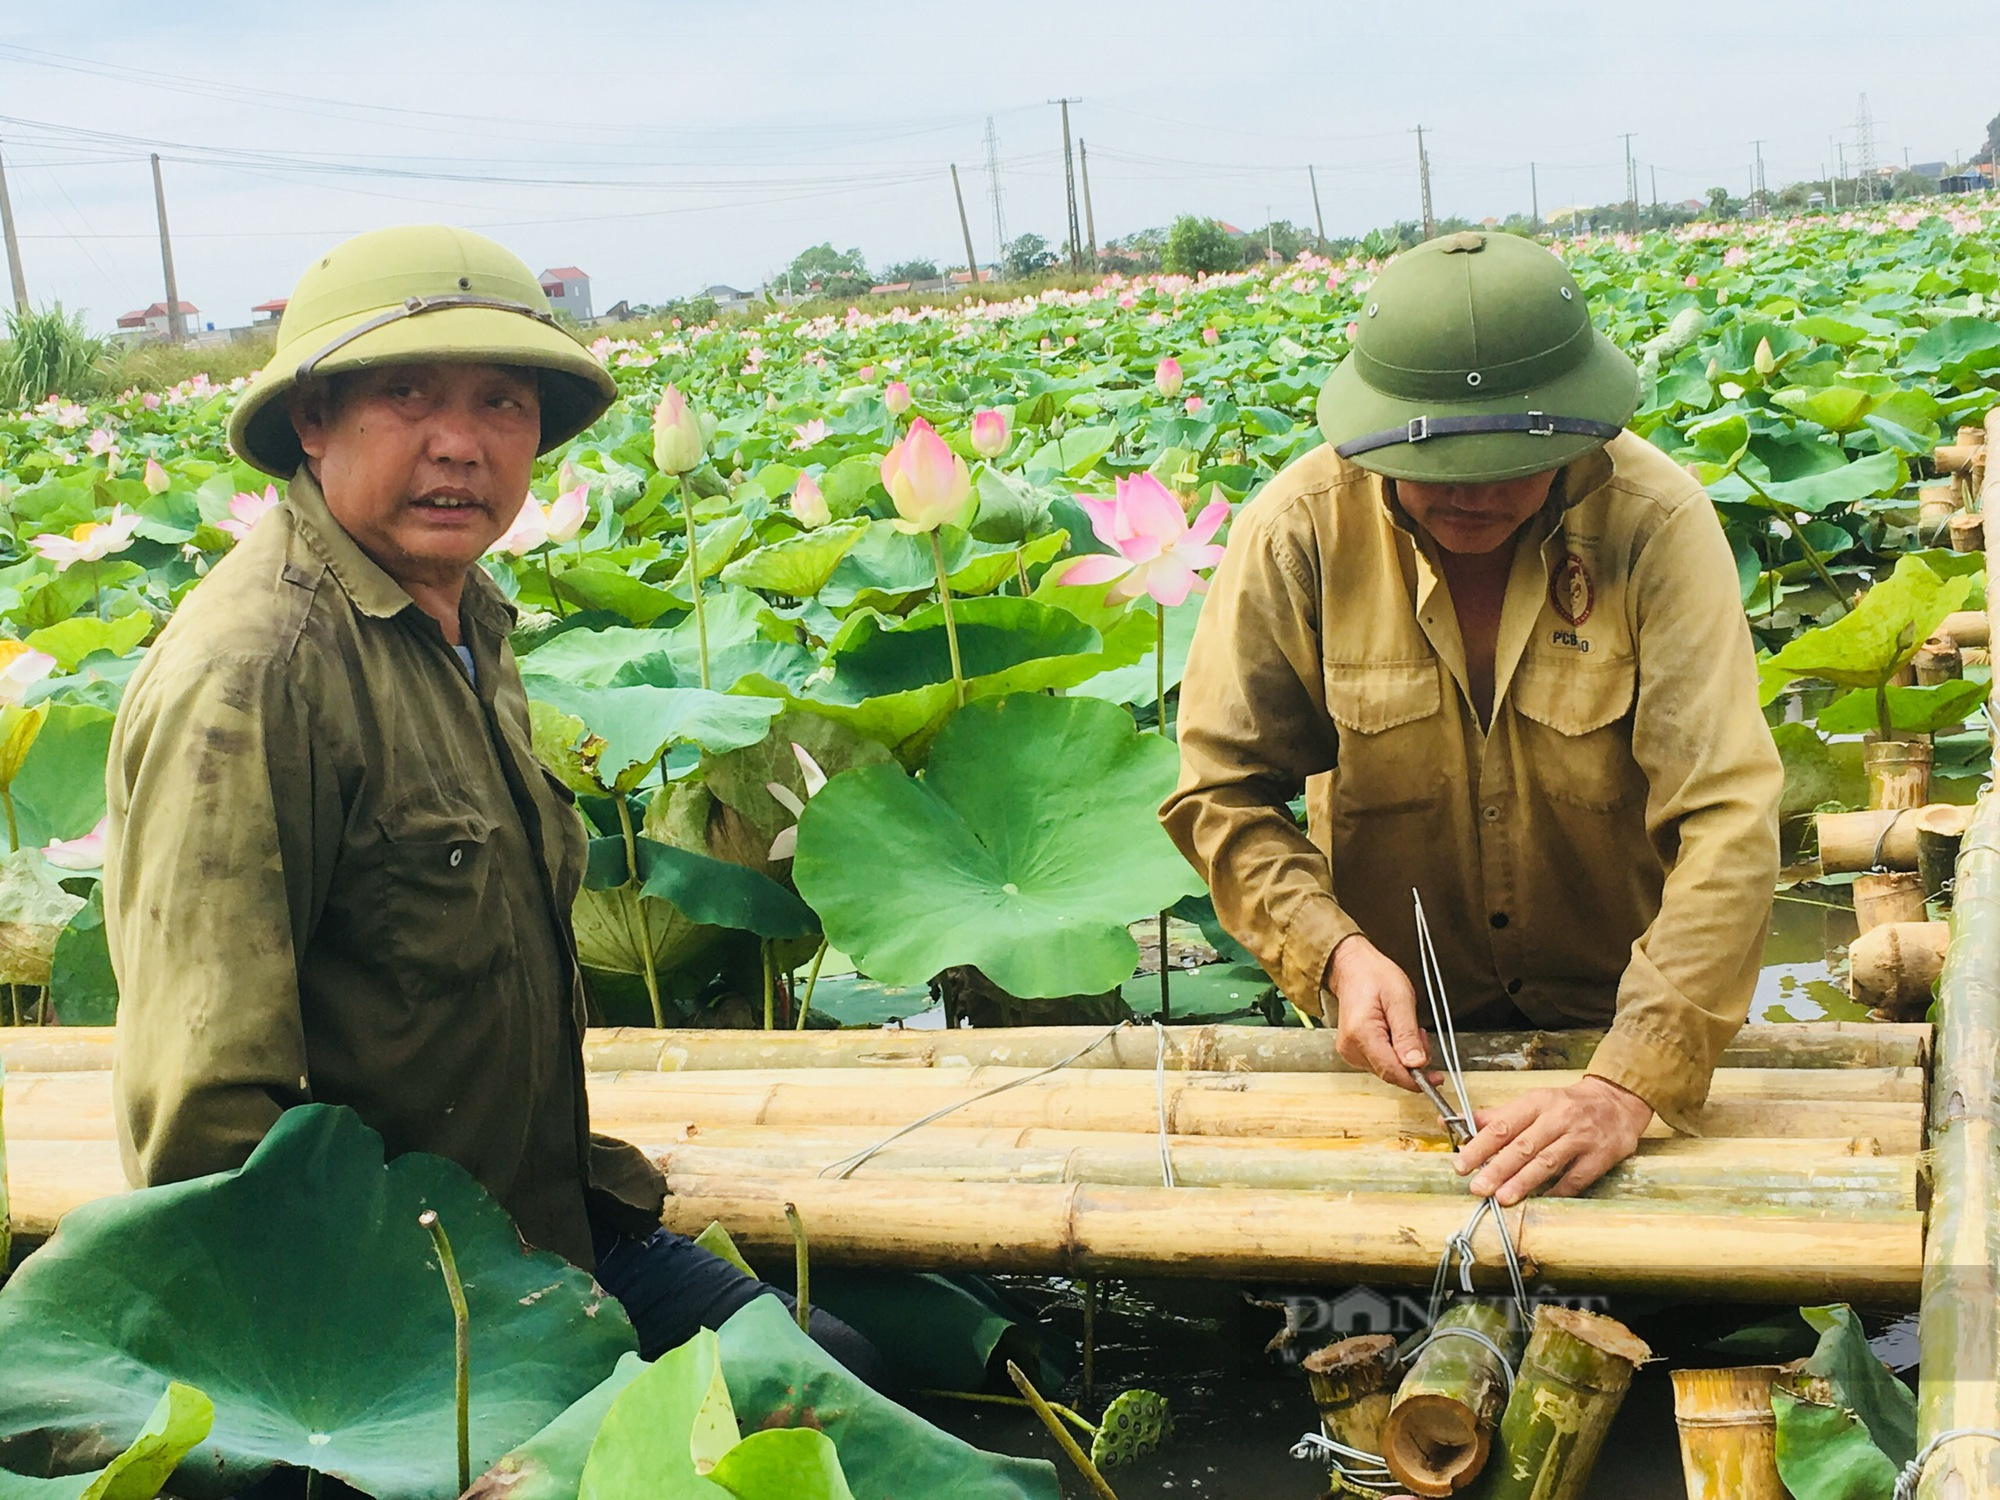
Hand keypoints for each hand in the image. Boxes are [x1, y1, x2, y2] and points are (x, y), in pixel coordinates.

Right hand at [1324, 934, 1430, 1091]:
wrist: (1352, 969)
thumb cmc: (1374, 977)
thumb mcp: (1400, 999)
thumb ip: (1407, 1033)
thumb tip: (1416, 1063)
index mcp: (1362, 1033)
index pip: (1392, 1071)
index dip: (1417, 1080)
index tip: (1436, 1078)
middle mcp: (1351, 1048)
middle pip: (1391, 1072)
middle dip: (1412, 1061)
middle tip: (1419, 1032)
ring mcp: (1350, 1052)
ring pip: (1388, 1070)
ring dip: (1404, 1056)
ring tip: (1404, 1027)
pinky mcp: (1353, 1053)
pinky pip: (1381, 1063)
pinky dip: (1394, 1053)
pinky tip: (1394, 1033)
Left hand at [1454, 1077, 1652, 1205]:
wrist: (1617, 1102)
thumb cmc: (1567, 1105)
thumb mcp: (1534, 1102)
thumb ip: (1499, 1116)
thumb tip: (1458, 1122)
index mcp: (1537, 1102)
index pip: (1503, 1125)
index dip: (1480, 1146)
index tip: (1461, 1165)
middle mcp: (1558, 1118)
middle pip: (1523, 1146)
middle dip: (1497, 1169)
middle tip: (1478, 1188)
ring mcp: (1580, 1138)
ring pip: (1547, 1161)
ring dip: (1523, 1182)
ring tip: (1502, 1198)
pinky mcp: (1600, 1156)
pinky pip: (1576, 1178)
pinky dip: (1557, 1191)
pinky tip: (1540, 1201)